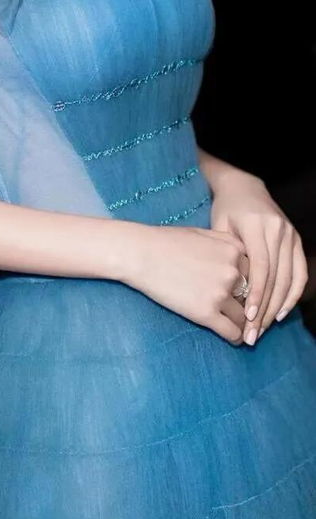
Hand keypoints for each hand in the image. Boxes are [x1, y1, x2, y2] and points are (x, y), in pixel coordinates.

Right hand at [120, 223, 249, 344]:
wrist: (141, 254)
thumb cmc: (167, 241)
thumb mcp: (203, 234)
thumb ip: (226, 245)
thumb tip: (239, 259)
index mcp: (234, 249)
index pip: (256, 273)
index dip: (251, 284)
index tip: (248, 294)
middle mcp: (233, 271)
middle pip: (253, 295)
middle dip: (249, 305)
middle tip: (248, 316)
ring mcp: (221, 293)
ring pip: (245, 316)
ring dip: (243, 323)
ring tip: (242, 329)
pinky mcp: (207, 313)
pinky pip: (232, 332)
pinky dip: (236, 338)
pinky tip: (235, 339)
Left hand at [210, 173, 308, 343]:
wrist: (243, 185)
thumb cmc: (225, 209)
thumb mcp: (218, 227)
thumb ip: (225, 255)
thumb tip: (228, 294)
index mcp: (257, 226)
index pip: (261, 267)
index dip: (256, 294)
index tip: (248, 317)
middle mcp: (278, 230)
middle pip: (276, 277)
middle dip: (264, 309)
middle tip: (252, 333)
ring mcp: (290, 235)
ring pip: (289, 279)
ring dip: (277, 307)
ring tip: (263, 328)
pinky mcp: (296, 240)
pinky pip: (300, 273)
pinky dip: (292, 295)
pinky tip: (280, 312)